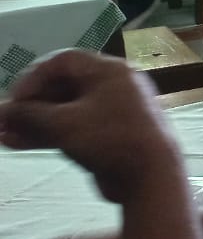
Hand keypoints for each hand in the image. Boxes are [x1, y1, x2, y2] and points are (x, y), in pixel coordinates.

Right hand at [0, 51, 179, 202]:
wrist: (151, 177)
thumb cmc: (110, 139)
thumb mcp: (64, 124)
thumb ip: (29, 115)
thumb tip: (3, 111)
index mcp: (110, 71)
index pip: (64, 61)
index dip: (34, 76)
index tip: (14, 98)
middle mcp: (112, 86)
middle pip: (62, 86)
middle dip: (29, 104)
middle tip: (3, 119)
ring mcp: (111, 112)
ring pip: (64, 110)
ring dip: (32, 121)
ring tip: (2, 134)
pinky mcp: (107, 135)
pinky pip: (73, 127)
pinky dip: (47, 134)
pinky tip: (15, 143)